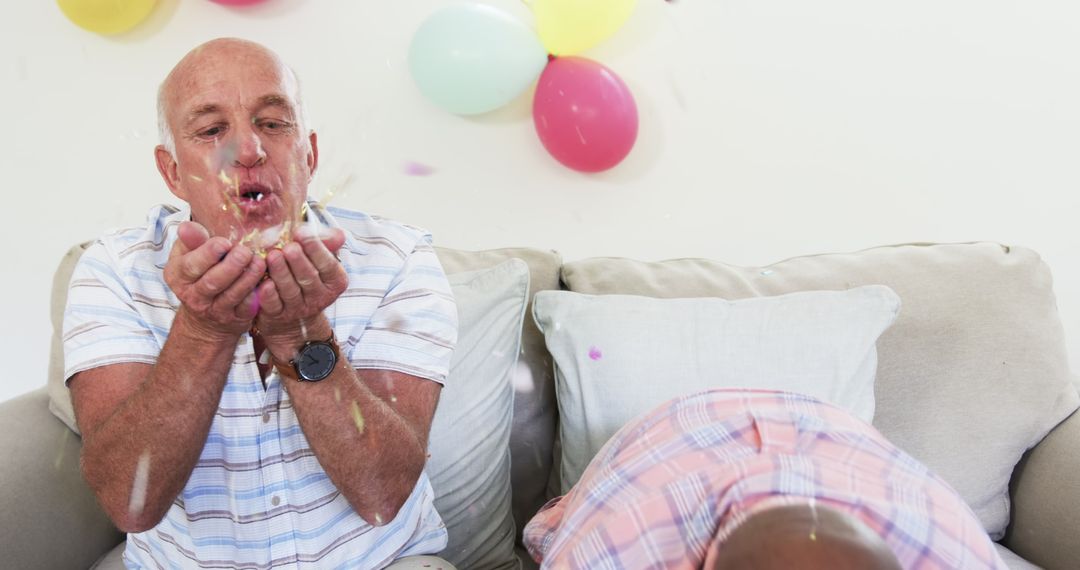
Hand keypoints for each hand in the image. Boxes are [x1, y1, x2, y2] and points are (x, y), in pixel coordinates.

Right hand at [164, 221, 265, 338]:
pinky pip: (247, 309)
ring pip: (232, 295)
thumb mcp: (187, 256)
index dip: (208, 254)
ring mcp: (215, 310)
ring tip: (260, 262)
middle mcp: (194, 296)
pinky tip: (268, 282)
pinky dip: (258, 296)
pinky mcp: (235, 318)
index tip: (224, 242)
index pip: (190, 266)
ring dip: (248, 278)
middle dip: (231, 266)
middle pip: (212, 282)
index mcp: (178, 276)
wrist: (204, 316)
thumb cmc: (199, 274)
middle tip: (246, 252)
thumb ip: (191, 240)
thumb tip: (186, 226)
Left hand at [254, 226, 347, 350]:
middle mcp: (319, 297)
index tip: (302, 233)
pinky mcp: (280, 315)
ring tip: (273, 256)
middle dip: (299, 261)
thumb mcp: (320, 258)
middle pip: (309, 279)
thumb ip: (327, 243)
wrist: (293, 309)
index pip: (328, 265)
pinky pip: (274, 305)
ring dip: (281, 273)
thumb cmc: (307, 274)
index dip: (316, 249)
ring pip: (291, 291)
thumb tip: (340, 235)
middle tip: (289, 247)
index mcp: (335, 281)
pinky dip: (269, 295)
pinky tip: (264, 283)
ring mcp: (299, 308)